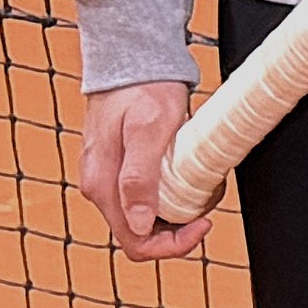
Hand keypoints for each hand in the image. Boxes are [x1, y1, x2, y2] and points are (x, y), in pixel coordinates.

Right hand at [77, 80, 215, 261]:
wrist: (132, 62)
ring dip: (178, 211)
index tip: (202, 224)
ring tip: (201, 182)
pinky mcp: (120, 170)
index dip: (173, 245)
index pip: (135, 243)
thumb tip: (140, 224)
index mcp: (102, 185)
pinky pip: (147, 198)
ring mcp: (109, 179)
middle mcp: (101, 187)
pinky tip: (187, 172)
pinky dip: (172, 194)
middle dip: (179, 228)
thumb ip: (139, 178)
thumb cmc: (142, 89)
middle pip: (141, 235)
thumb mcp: (148, 130)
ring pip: (147, 218)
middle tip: (206, 200)